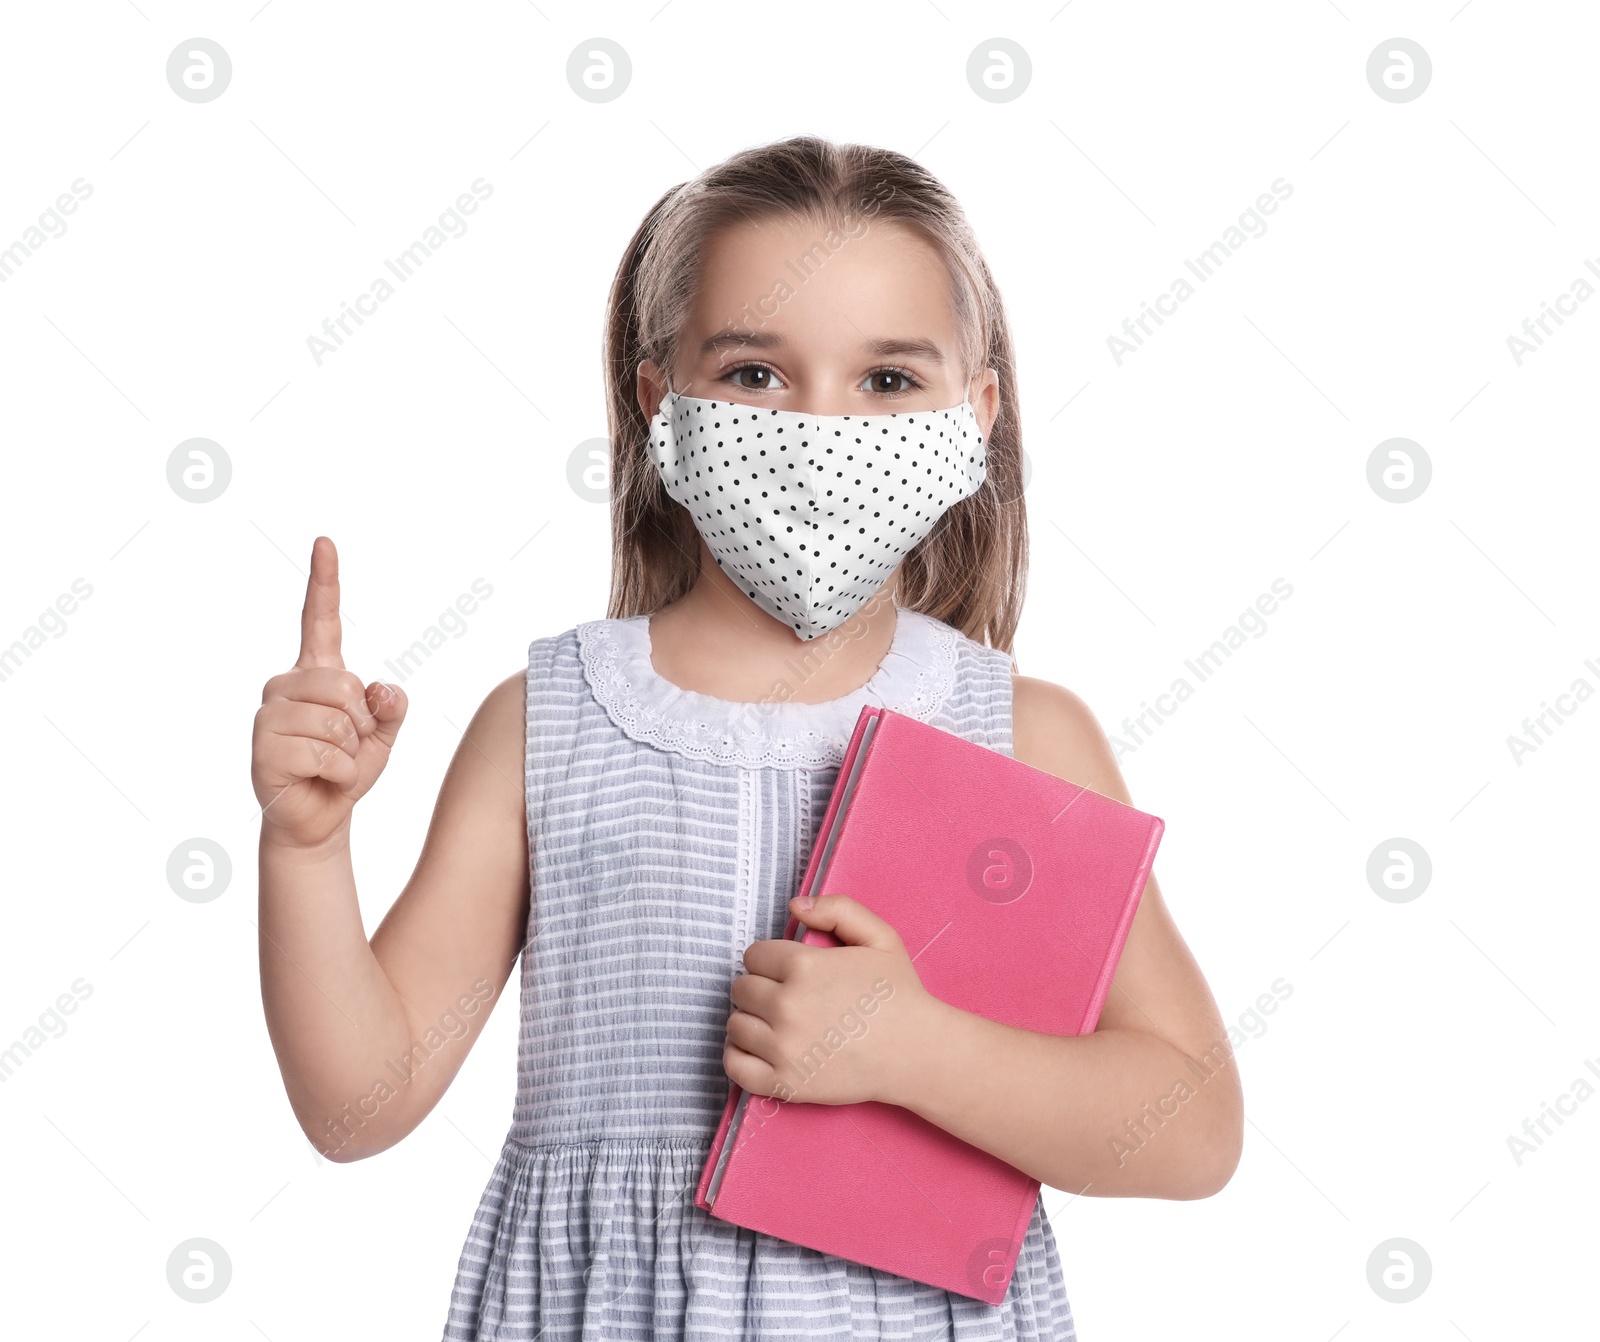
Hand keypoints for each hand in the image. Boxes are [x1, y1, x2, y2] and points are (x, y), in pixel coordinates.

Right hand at [251, 536, 408, 850]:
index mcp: (316, 673)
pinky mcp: (263, 750)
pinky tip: (325, 781)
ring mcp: (269, 716)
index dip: (324, 580)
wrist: (321, 818)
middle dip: (362, 722)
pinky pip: (325, 754)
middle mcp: (285, 685)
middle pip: (343, 683)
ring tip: (333, 765)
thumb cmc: (348, 770)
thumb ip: (392, 706)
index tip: (325, 541)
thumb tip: (379, 689)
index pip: (320, 620)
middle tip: (350, 746)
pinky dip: (341, 773)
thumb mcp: (384, 734)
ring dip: (351, 752)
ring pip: (334, 721)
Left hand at [723, 893, 941, 1106]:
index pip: (753, 956)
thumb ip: (838, 909)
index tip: (787, 971)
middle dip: (760, 988)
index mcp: (803, 966)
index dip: (769, 960)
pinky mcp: (785, 1083)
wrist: (916, 1052)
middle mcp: (787, 1006)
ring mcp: (783, 1048)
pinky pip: (735, 1067)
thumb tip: (795, 906)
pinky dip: (738, 1057)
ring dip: (751, 1021)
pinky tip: (758, 1049)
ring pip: (736, 1025)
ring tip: (776, 1022)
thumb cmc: (898, 994)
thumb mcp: (879, 937)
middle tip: (785, 996)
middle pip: (741, 989)